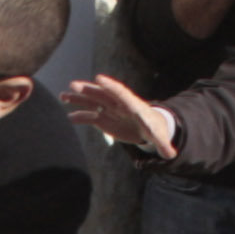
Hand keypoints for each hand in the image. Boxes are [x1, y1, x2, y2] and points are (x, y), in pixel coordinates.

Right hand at [58, 75, 179, 160]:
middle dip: (88, 90)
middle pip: (102, 94)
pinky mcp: (104, 119)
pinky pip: (90, 116)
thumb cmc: (155, 130)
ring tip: (63, 96)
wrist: (149, 128)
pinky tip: (69, 117)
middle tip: (73, 85)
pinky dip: (80, 116)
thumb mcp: (160, 137)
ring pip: (93, 102)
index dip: (110, 86)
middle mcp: (119, 105)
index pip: (121, 93)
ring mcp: (110, 110)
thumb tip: (171, 154)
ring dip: (78, 98)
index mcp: (133, 106)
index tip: (98, 79)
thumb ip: (163, 145)